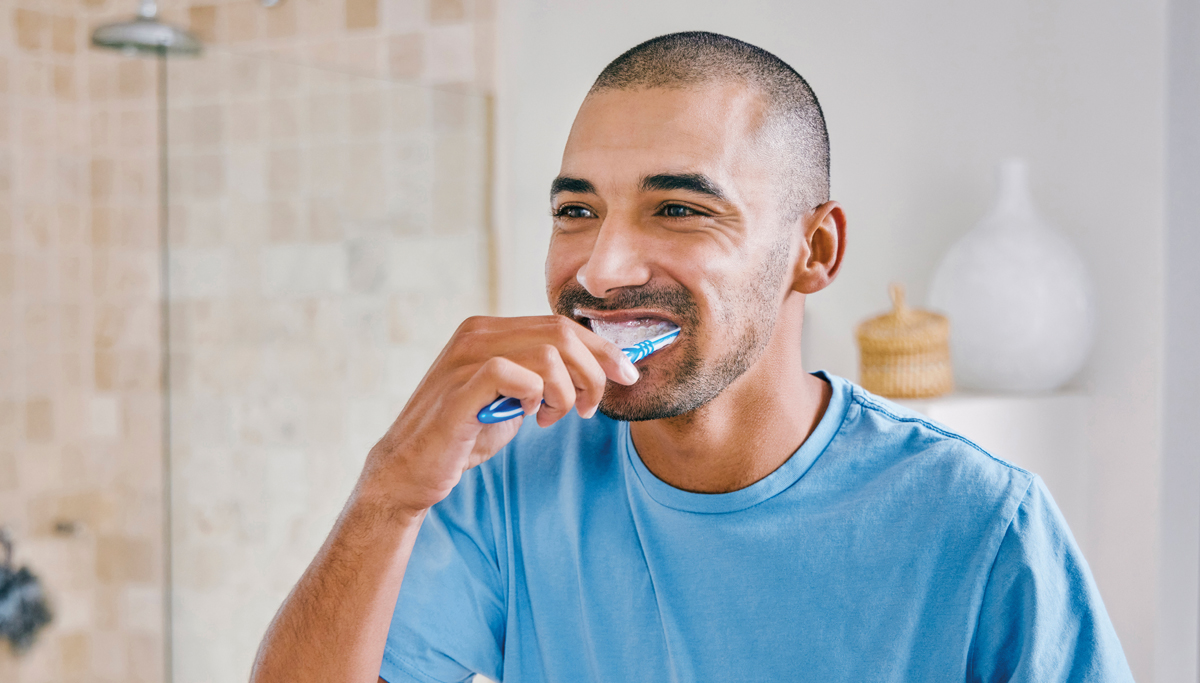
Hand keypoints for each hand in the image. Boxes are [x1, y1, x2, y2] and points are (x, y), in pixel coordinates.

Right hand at [356, 315, 638, 515]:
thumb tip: (599, 368)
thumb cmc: (465, 434)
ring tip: (551, 418)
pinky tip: (527, 417)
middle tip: (591, 407)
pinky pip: (518, 376)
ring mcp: (465, 357)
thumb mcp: (513, 397)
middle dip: (594, 371)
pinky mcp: (460, 388)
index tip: (627, 374)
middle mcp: (476, 334)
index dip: (602, 348)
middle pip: (562, 333)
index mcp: (489, 329)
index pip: (560, 324)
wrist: (411, 471)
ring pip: (548, 355)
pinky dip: (536, 398)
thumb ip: (544, 376)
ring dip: (566, 392)